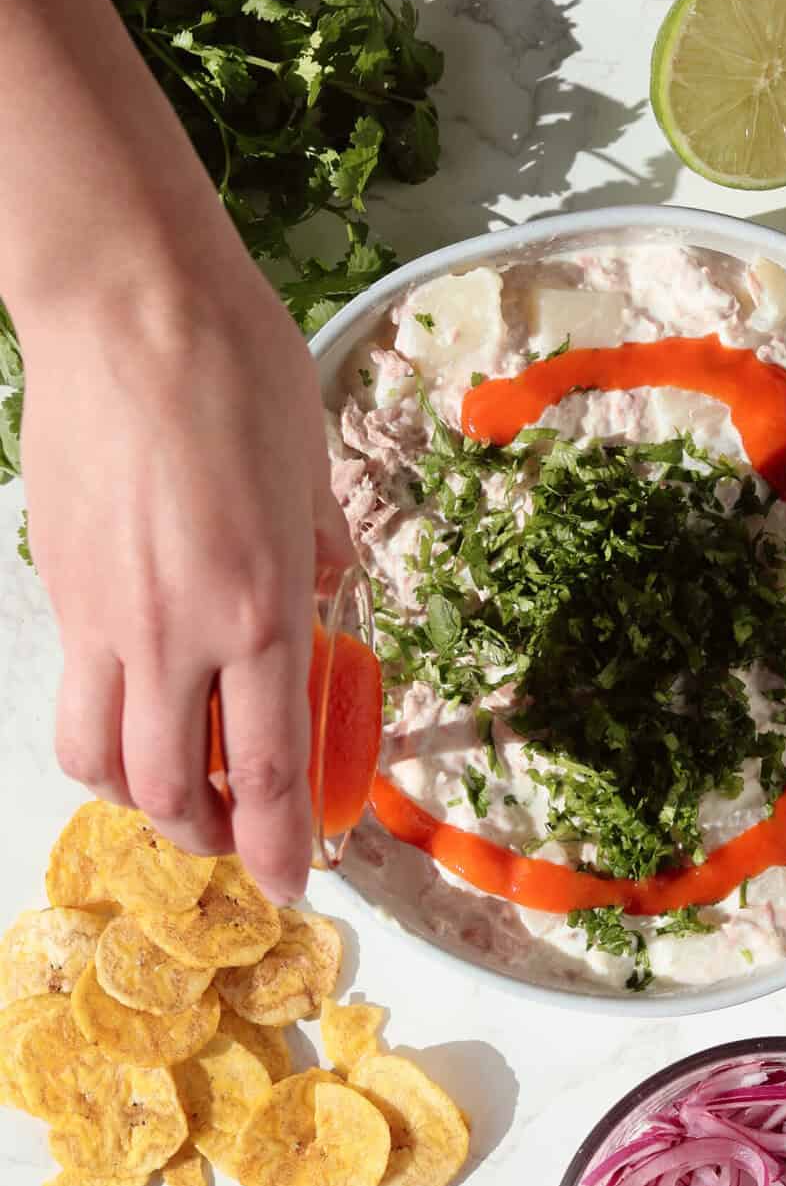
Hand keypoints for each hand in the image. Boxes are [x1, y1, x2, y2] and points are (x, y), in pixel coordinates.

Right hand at [19, 216, 351, 903]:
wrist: (126, 301)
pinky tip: (145, 695)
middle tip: (242, 839)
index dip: (285, 848)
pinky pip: (74, 688)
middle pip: (171, 794)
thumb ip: (321, 548)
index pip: (270, 773)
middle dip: (212, 841)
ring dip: (144, 799)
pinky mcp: (58, 584)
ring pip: (100, 760)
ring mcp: (104, 614)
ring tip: (183, 787)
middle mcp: (177, 631)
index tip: (297, 883)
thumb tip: (327, 587)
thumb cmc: (237, 368)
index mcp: (261, 607)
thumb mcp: (311, 467)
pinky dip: (108, 723)